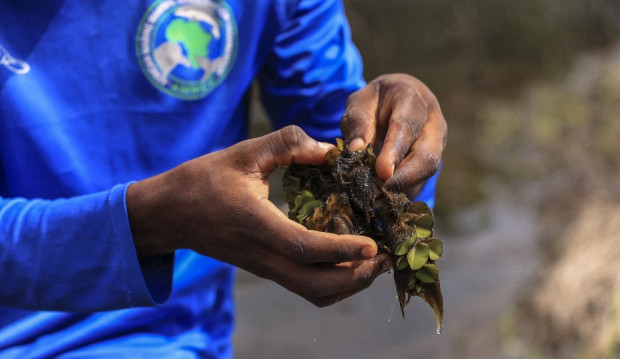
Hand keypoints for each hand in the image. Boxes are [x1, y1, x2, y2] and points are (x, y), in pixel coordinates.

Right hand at [127, 126, 391, 306]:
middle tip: (386, 258)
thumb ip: (287, 144)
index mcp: (256, 224)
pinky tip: (349, 261)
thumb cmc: (203, 180)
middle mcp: (262, 255)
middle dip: (356, 278)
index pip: (304, 248)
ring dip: (348, 284)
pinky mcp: (265, 268)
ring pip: (312, 292)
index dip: (341, 250)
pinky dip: (333, 282)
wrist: (169, 214)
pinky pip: (304, 286)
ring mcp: (263, 267)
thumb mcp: (243, 153)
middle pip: (315, 285)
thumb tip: (330, 149)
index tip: (373, 245)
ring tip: (375, 263)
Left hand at [341, 74, 446, 194]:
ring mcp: (438, 143)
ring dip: (403, 186)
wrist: (395, 100)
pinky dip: (402, 189)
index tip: (381, 172)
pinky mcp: (434, 160)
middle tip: (378, 193)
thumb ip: (357, 123)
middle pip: (427, 154)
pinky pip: (421, 179)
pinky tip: (382, 196)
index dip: (395, 151)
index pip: (407, 126)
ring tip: (376, 196)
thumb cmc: (375, 102)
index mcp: (413, 99)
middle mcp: (433, 122)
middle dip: (404, 177)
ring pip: (428, 170)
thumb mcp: (360, 104)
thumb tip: (355, 150)